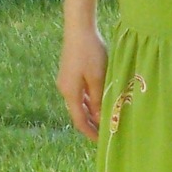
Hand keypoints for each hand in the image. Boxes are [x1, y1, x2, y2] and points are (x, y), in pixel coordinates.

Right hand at [58, 21, 108, 140]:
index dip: (90, 133)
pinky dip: (89, 100)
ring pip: (79, 103)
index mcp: (70, 93)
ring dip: (91, 112)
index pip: (79, 121)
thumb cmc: (90, 53)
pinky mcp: (70, 73)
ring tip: (107, 117)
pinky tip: (100, 100)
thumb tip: (99, 118)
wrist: (79, 29)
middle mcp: (65, 89)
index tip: (102, 141)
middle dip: (91, 124)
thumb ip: (98, 100)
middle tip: (107, 131)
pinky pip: (80, 93)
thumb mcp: (98, 78)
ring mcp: (66, 81)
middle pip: (78, 113)